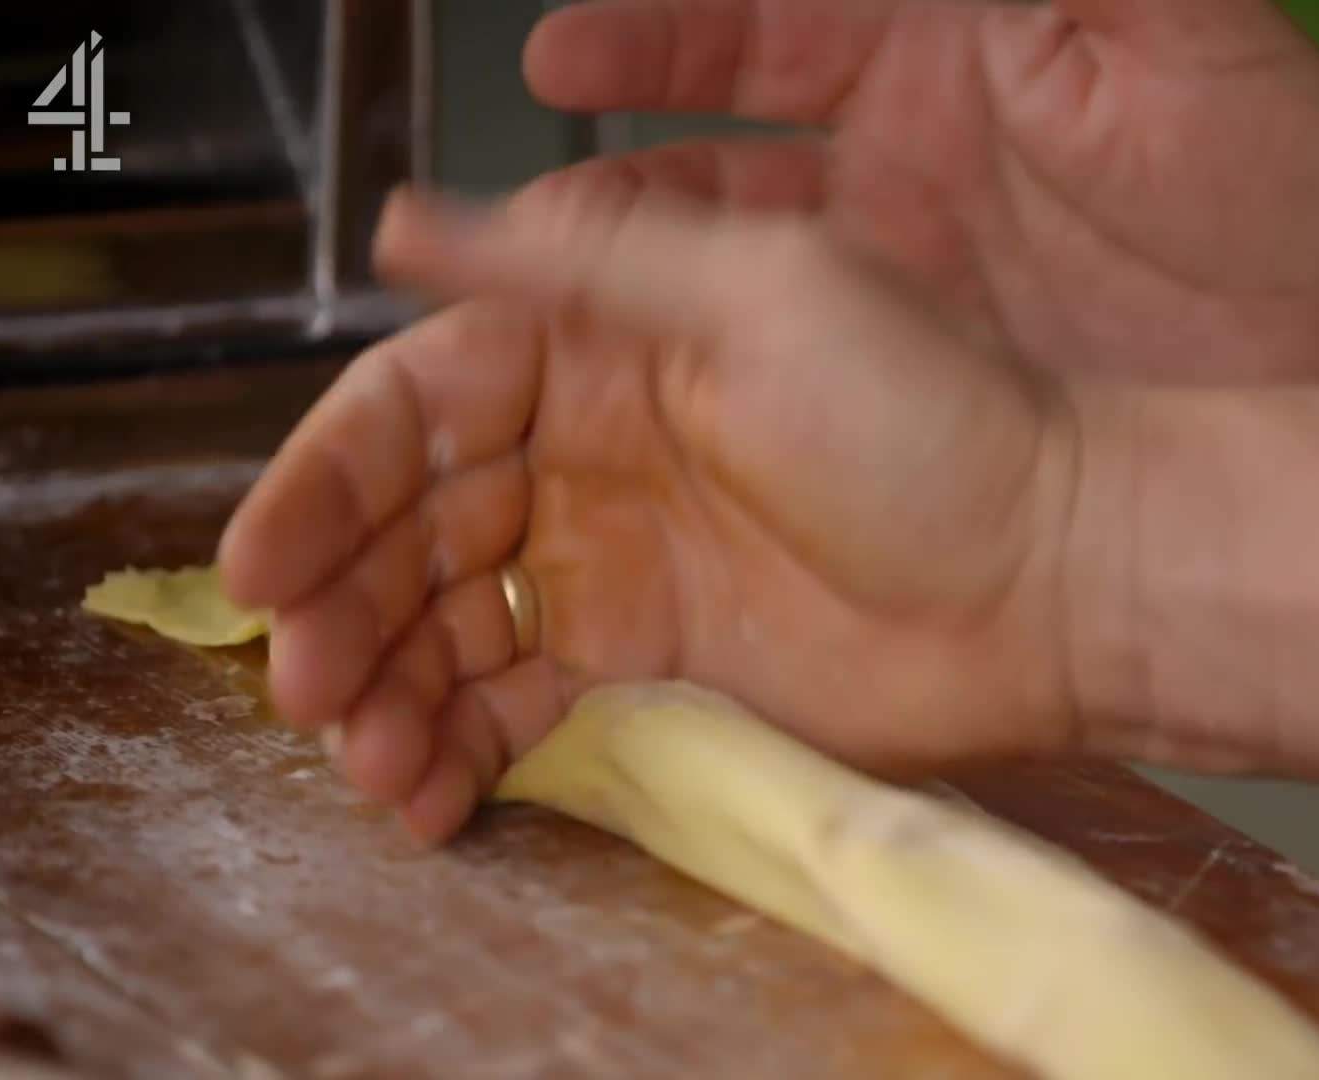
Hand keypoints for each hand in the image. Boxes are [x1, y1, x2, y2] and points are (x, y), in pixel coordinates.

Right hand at [218, 188, 1084, 843]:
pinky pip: (521, 704)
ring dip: (387, 689)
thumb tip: (410, 222)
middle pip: (414, 526)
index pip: (416, 408)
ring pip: (451, 626)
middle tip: (299, 680)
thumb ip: (584, 263)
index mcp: (600, 350)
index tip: (262, 560)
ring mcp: (619, 566)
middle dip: (342, 601)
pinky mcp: (656, 666)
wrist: (1057, 571)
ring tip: (359, 756)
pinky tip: (426, 791)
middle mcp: (592, 454)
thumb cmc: (932, 421)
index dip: (326, 482)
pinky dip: (463, 746)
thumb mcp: (761, 296)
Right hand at [514, 0, 1318, 383]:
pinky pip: (784, 364)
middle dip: (612, 158)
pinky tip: (648, 395)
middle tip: (517, 199)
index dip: (666, 33)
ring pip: (727, 264)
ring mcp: (903, 278)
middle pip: (715, 144)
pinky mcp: (920, 374)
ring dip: (636, 277)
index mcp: (948, 52)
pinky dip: (713, 367)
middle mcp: (904, 160)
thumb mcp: (1182, 25)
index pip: (770, 23)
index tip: (563, 53)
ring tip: (539, 305)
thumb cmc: (1287, 184)